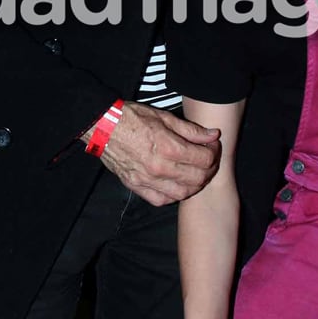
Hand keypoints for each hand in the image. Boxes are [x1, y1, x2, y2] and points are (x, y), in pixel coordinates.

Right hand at [96, 101, 219, 204]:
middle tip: (208, 160)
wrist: (103, 126)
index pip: (205, 159)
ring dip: (195, 186)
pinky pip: (161, 200)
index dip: (215, 152)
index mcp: (168, 147)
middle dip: (210, 170)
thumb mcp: (165, 118)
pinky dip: (173, 196)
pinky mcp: (136, 186)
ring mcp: (147, 180)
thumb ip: (191, 130)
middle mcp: (159, 167)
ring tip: (196, 174)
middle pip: (198, 178)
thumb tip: (213, 136)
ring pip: (183, 194)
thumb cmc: (132, 118)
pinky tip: (176, 185)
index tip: (213, 147)